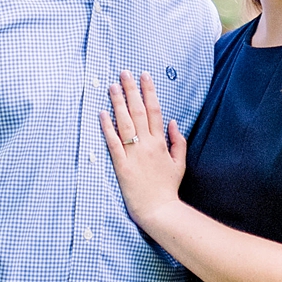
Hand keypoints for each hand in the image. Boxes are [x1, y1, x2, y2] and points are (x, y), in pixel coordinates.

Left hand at [100, 70, 186, 229]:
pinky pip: (113, 142)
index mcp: (161, 142)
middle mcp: (147, 144)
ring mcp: (134, 154)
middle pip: (138, 111)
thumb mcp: (179, 163)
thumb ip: (178, 141)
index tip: (144, 76)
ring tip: (112, 86)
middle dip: (131, 90)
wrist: (159, 210)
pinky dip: (107, 127)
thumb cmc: (168, 187)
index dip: (149, 91)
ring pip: (125, 122)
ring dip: (118, 103)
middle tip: (124, 72)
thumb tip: (174, 122)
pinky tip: (102, 114)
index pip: (155, 110)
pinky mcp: (121, 165)